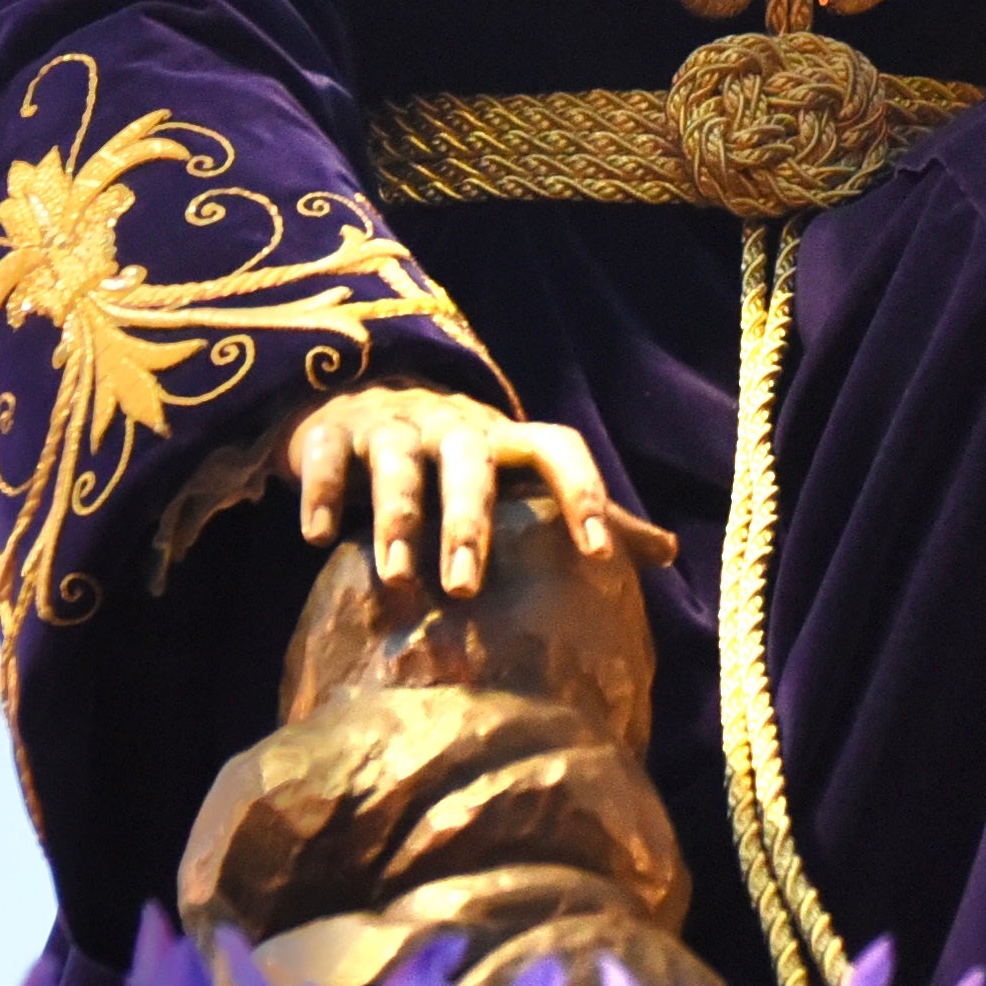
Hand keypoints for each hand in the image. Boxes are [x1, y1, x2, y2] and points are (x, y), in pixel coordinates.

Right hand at [287, 385, 674, 596]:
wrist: (366, 396)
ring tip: (397, 578)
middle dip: (469, 524)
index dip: (584, 493)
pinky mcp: (330, 432)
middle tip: (465, 589)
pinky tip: (315, 538)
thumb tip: (670, 553)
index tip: (599, 555)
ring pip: (397, 465)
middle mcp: (453, 427)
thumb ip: (587, 511)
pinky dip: (319, 494)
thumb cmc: (460, 460)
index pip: (559, 449)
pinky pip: (325, 457)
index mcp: (507, 439)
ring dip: (397, 520)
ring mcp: (391, 426)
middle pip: (470, 464)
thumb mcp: (519, 478)